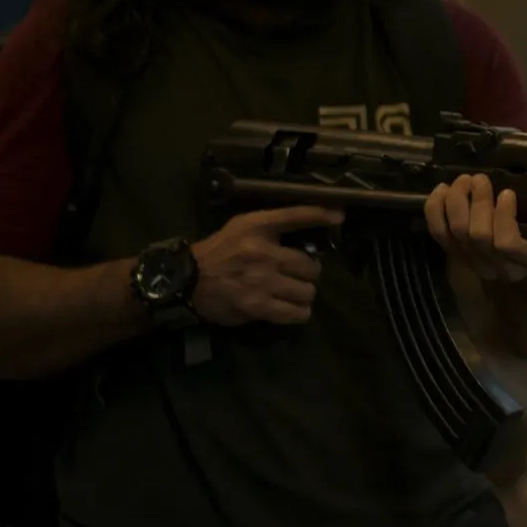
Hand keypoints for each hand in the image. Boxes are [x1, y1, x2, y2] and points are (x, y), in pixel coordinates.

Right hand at [190, 206, 336, 326]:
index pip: (295, 216)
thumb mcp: (242, 227)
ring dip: (304, 294)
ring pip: (307, 291)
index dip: (320, 214)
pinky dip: (299, 313)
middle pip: (311, 266)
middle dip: (309, 273)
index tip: (340, 216)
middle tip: (298, 275)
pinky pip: (296, 312)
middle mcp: (263, 252)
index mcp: (257, 228)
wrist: (186, 281)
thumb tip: (310, 230)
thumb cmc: (219, 252)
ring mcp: (261, 281)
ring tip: (294, 293)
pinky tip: (293, 309)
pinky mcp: (258, 306)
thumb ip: (272, 226)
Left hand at [425, 120, 526, 282]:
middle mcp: (505, 268)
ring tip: (464, 181)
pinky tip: (442, 190)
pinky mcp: (458, 257)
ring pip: (457, 236)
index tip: (508, 192)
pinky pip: (438, 234)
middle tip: (480, 179)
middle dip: (476, 203)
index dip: (503, 217)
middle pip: (479, 237)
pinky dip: (436, 210)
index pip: (509, 244)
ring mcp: (479, 265)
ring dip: (457, 203)